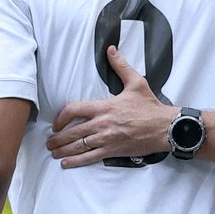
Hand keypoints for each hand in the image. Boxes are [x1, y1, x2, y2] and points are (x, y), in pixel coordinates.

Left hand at [48, 46, 175, 167]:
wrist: (165, 127)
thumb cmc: (150, 107)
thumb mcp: (136, 82)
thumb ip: (120, 66)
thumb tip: (111, 50)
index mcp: (104, 107)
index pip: (74, 110)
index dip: (60, 117)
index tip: (56, 123)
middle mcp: (102, 124)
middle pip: (72, 132)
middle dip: (57, 138)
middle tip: (49, 142)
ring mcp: (106, 139)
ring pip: (79, 146)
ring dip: (63, 150)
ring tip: (53, 152)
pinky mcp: (113, 151)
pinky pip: (90, 158)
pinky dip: (76, 161)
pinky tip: (66, 163)